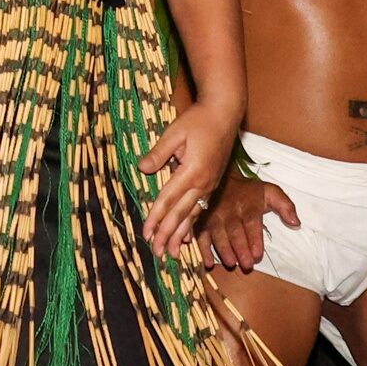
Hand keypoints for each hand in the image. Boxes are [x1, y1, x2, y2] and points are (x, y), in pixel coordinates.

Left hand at [140, 98, 242, 256]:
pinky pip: (201, 208)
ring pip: (193, 214)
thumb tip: (142, 168)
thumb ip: (159, 152)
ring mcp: (210, 184)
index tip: (146, 234)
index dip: (156, 218)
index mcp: (192, 171)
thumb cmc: (199, 119)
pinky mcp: (213, 183)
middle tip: (158, 253)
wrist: (225, 112)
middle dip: (168, 234)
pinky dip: (192, 223)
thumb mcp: (175, 132)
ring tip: (173, 252)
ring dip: (181, 234)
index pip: (168, 199)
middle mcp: (203, 183)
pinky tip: (188, 234)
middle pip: (182, 213)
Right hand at [201, 175, 298, 271]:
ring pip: (218, 234)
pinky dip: (203, 250)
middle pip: (235, 231)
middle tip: (246, 265)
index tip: (257, 256)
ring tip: (231, 263)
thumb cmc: (249, 192)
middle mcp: (230, 211)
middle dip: (240, 249)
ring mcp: (214, 217)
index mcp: (248, 205)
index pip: (252, 223)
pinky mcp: (202, 222)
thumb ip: (285, 205)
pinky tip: (208, 263)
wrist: (223, 179)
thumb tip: (296, 223)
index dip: (254, 240)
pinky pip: (201, 236)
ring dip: (224, 250)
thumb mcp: (270, 192)